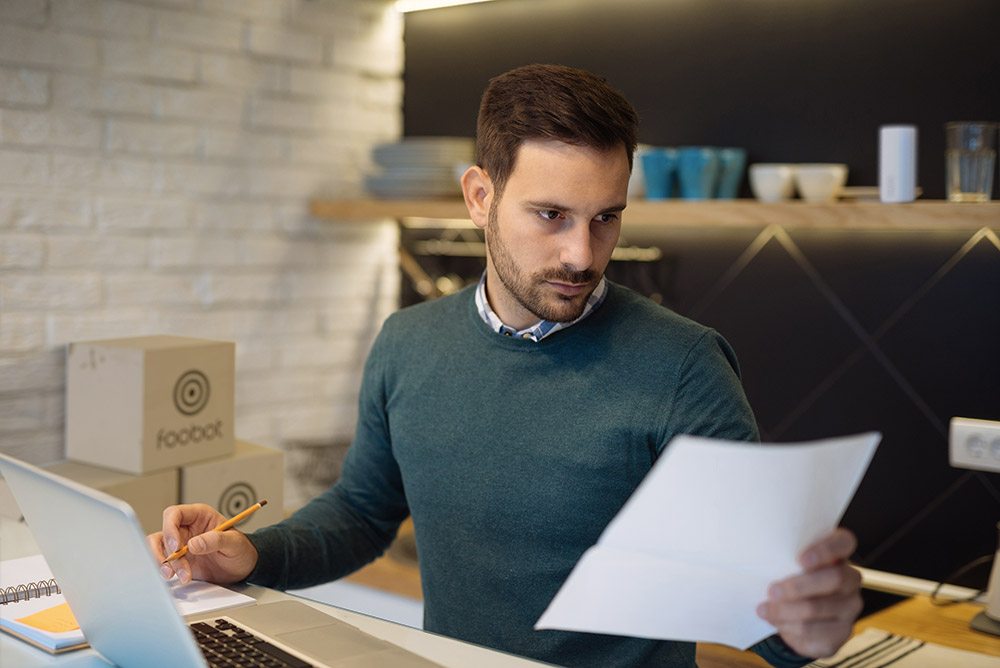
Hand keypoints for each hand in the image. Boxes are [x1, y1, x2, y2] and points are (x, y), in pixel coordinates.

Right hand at [147, 503, 257, 585]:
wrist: (243, 567)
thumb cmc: (241, 549)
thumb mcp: (234, 543)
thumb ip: (216, 540)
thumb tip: (193, 544)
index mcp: (199, 516)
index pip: (174, 514)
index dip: (170, 528)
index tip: (176, 546)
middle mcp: (186, 528)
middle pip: (163, 534)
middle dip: (165, 552)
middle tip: (174, 568)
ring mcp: (181, 545)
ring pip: (159, 549)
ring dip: (164, 564)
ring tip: (179, 576)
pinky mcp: (179, 561)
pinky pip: (164, 563)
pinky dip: (166, 571)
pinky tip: (177, 578)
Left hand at [757, 528, 862, 658]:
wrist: (798, 615)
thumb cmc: (790, 577)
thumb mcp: (787, 563)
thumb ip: (783, 557)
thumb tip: (757, 555)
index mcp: (839, 553)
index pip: (843, 543)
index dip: (825, 550)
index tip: (800, 560)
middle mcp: (851, 578)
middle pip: (835, 579)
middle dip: (800, 586)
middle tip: (772, 590)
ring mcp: (849, 607)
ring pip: (819, 608)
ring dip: (787, 610)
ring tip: (764, 609)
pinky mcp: (841, 632)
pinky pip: (815, 631)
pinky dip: (790, 627)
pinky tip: (774, 621)